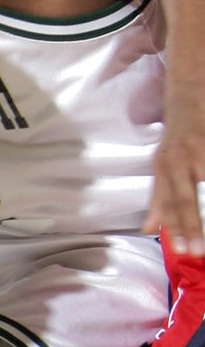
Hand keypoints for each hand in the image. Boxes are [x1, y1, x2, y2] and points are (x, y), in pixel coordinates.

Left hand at [147, 123, 204, 253]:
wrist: (189, 96)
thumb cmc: (177, 138)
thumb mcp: (162, 165)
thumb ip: (158, 199)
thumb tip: (147, 228)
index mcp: (163, 166)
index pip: (168, 203)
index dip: (174, 227)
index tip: (182, 250)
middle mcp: (178, 159)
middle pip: (186, 199)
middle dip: (192, 226)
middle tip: (198, 250)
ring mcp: (198, 151)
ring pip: (204, 189)